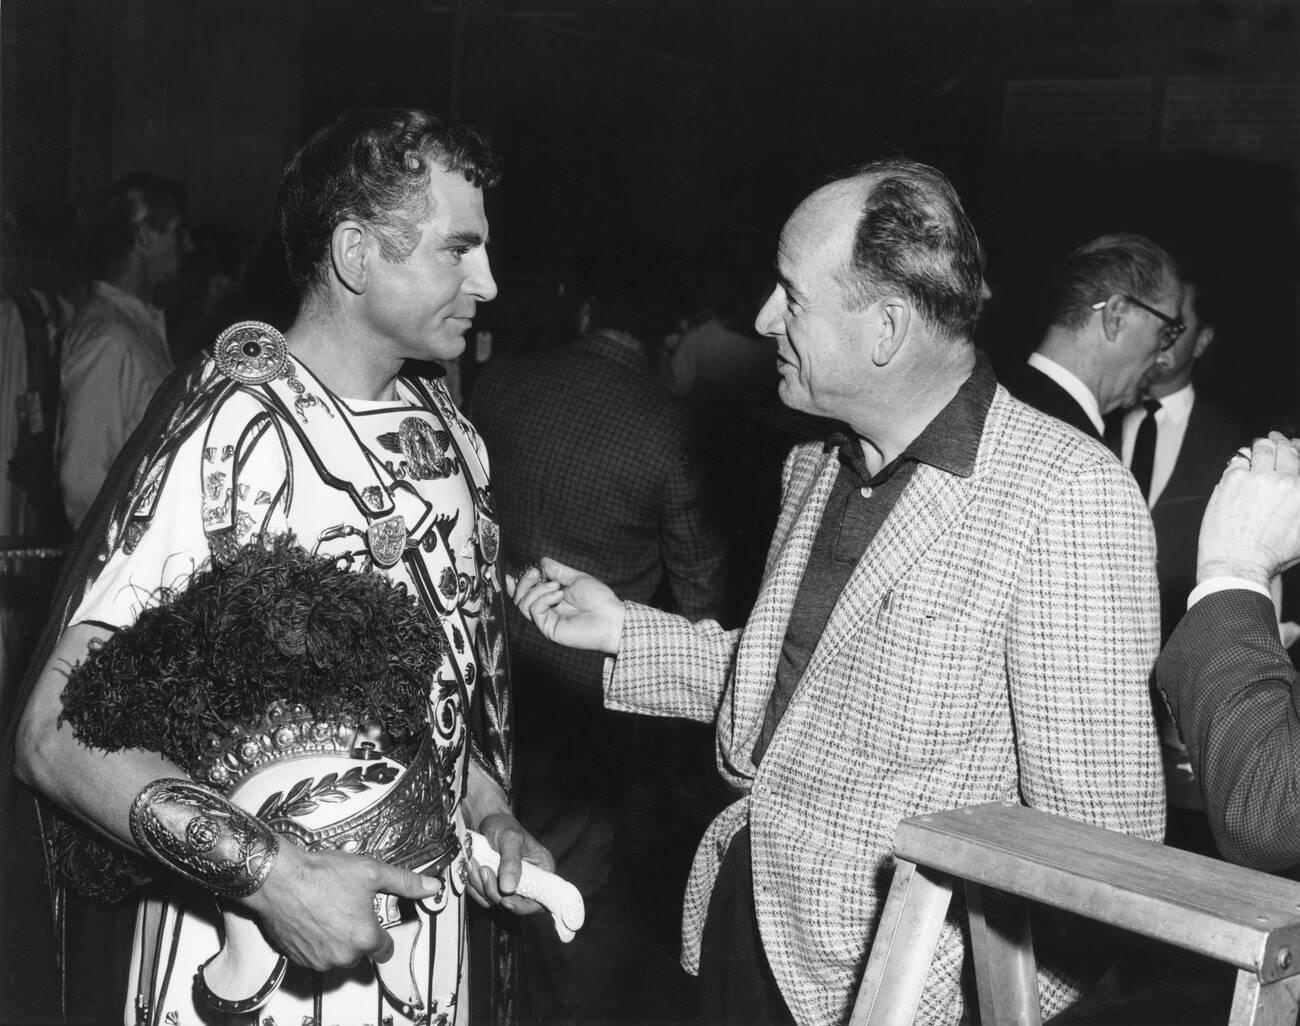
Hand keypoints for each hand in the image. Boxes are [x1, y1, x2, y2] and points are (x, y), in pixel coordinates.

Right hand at [244, 842, 443, 969]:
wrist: (279, 879)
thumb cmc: (321, 874)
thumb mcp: (371, 871)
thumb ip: (405, 882)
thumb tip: (432, 886)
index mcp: (364, 937)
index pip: (385, 950)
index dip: (381, 933)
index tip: (374, 920)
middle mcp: (343, 955)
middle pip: (361, 953)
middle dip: (358, 935)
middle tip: (349, 909)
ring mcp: (318, 959)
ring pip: (337, 956)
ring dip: (337, 940)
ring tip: (329, 911)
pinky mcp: (297, 959)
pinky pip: (314, 956)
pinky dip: (316, 943)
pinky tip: (313, 919)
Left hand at [466, 811, 554, 916]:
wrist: (487, 822)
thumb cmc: (504, 825)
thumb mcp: (510, 839)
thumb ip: (511, 862)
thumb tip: (509, 888)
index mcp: (542, 870)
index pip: (540, 900)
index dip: (523, 906)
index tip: (506, 900)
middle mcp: (529, 882)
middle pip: (514, 903)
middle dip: (494, 889)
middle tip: (484, 869)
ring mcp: (511, 886)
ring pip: (495, 901)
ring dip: (480, 885)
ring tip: (476, 863)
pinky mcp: (495, 887)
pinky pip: (483, 897)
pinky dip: (474, 886)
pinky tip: (473, 868)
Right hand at [505, 557, 625, 654]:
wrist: (611, 618)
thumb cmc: (599, 600)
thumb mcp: (576, 578)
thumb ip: (557, 570)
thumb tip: (542, 561)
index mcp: (551, 599)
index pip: (526, 593)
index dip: (515, 584)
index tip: (511, 574)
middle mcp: (546, 610)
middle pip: (519, 598)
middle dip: (524, 582)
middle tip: (537, 573)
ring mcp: (546, 620)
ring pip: (523, 604)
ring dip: (537, 589)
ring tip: (557, 586)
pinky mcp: (548, 628)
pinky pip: (534, 610)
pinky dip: (543, 598)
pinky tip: (559, 595)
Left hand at [1197, 432, 1299, 586]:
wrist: (1238, 565)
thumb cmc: (1270, 556)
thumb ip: (1299, 503)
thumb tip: (1295, 492)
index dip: (1296, 449)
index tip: (1294, 445)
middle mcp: (1283, 482)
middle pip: (1284, 450)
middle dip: (1281, 444)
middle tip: (1277, 440)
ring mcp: (1256, 478)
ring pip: (1261, 450)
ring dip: (1261, 447)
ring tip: (1260, 446)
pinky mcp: (1232, 480)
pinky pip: (1238, 460)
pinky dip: (1241, 459)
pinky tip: (1241, 462)